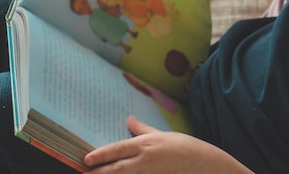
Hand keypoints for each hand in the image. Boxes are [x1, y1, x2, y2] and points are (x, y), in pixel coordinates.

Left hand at [83, 116, 252, 173]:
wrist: (205, 166)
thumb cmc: (185, 148)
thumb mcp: (163, 135)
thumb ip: (142, 129)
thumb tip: (129, 120)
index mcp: (146, 145)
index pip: (118, 150)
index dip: (101, 155)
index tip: (86, 159)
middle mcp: (145, 161)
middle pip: (115, 169)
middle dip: (98, 172)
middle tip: (84, 173)